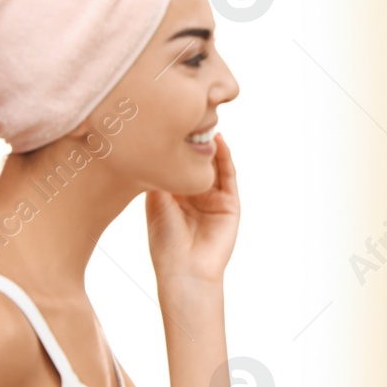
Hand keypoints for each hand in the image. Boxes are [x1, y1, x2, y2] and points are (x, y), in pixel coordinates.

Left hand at [146, 131, 239, 286]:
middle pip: (196, 161)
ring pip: (214, 165)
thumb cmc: (165, 242)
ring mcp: (213, 199)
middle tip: (188, 115)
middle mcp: (194, 195)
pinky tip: (219, 141)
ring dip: (210, 145)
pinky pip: (229, 177)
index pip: (175, 163)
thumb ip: (159, 175)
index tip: (167, 122)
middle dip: (193, 140)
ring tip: (205, 122)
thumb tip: (156, 145)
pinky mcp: (230, 205)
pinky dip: (225, 158)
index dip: (173, 145)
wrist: (185, 270)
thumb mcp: (156, 202)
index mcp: (173, 196)